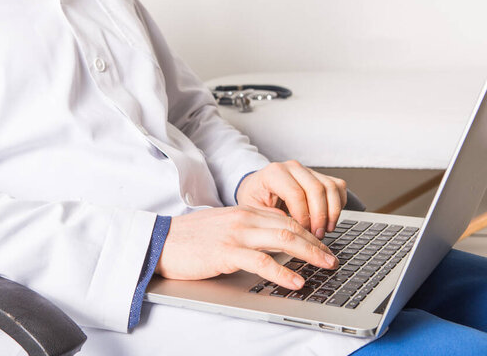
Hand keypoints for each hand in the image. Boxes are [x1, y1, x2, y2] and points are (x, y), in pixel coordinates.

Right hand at [155, 206, 338, 289]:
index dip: (308, 232)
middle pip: (291, 226)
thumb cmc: (190, 237)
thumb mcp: (222, 225)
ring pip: (283, 239)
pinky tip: (295, 281)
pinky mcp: (226, 252)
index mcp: (244, 211)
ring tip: (325, 266)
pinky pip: (261, 262)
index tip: (322, 246)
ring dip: (309, 254)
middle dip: (316, 243)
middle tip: (332, 258)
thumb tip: (270, 240)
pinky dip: (282, 272)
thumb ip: (246, 228)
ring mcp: (236, 234)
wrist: (161, 241)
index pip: (285, 218)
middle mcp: (244, 218)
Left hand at [235, 161, 347, 238]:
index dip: (303, 215)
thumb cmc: (254, 199)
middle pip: (316, 189)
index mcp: (274, 173)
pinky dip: (339, 204)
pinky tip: (331, 219)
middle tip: (317, 235)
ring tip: (325, 230)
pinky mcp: (319, 176)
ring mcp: (307, 170)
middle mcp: (292, 168)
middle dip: (320, 216)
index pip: (295, 193)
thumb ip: (270, 217)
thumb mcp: (253, 210)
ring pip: (331, 187)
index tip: (303, 232)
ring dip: (332, 212)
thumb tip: (293, 227)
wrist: (256, 188)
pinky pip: (338, 187)